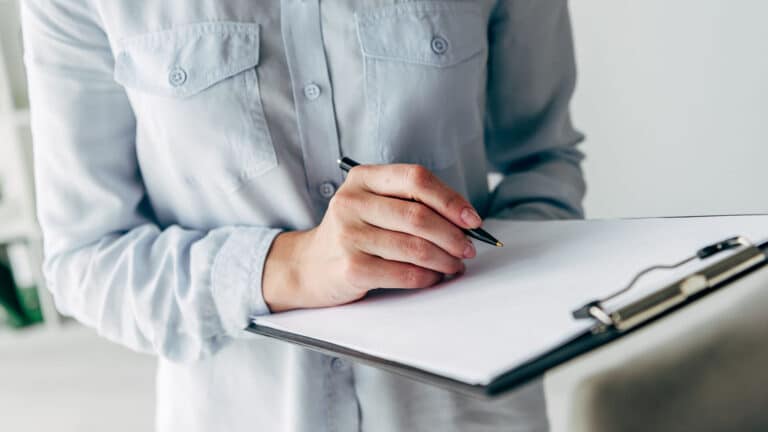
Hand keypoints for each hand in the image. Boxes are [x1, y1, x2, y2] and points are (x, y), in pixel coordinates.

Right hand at [262, 164, 482, 311]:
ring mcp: (349, 235)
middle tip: (468, 248)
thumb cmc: (352, 233)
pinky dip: (428, 278)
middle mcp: (352, 202)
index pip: (416, 179)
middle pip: (419, 216)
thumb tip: (464, 220)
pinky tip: (433, 277)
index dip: (450, 199)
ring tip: (455, 264)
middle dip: (453, 235)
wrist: (308, 266)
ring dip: (445, 260)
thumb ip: (410, 202)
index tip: (472, 219)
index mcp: (362, 178)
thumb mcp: (372, 203)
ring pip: (416, 247)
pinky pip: (404, 274)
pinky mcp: (351, 268)